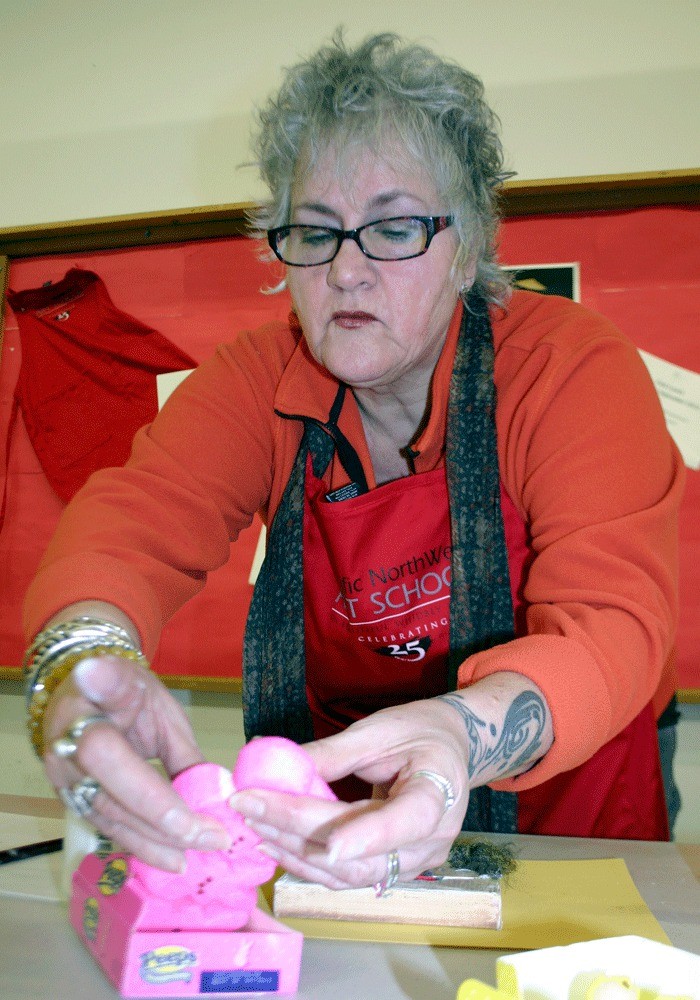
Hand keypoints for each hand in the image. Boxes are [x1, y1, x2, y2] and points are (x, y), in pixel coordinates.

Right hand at [42, 655, 230, 869]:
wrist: (83, 689)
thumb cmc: (127, 693)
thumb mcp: (158, 705)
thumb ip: (180, 749)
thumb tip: (216, 788)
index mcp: (84, 711)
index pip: (112, 759)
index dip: (150, 795)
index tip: (193, 822)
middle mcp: (62, 748)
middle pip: (109, 798)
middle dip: (162, 826)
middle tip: (210, 841)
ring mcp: (61, 776)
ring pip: (106, 818)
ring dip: (150, 844)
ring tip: (189, 860)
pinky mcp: (69, 796)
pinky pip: (105, 824)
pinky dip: (138, 843)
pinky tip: (167, 857)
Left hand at [229, 698, 468, 889]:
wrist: (450, 749)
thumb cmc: (418, 732)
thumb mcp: (379, 730)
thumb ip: (331, 754)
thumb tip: (275, 765)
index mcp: (438, 793)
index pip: (403, 821)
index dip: (366, 836)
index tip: (326, 842)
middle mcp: (431, 841)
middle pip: (361, 854)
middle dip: (299, 832)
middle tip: (249, 806)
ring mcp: (413, 863)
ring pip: (348, 876)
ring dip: (295, 852)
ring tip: (252, 824)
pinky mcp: (392, 870)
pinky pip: (347, 877)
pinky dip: (308, 861)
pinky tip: (274, 842)